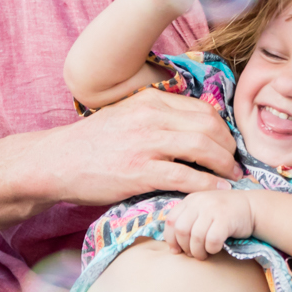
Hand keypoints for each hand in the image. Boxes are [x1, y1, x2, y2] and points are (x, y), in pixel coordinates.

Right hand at [36, 88, 240, 204]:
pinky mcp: (140, 171)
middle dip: (230, 147)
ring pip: (203, 147)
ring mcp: (146, 144)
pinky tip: (218, 191)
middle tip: (235, 164)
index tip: (228, 145)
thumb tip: (192, 129)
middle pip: (209, 125)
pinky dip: (208, 184)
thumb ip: (157, 118)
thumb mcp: (126, 116)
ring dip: (225, 165)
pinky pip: (186, 176)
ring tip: (232, 178)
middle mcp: (151, 117)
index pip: (202, 108)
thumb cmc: (92, 144)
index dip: (222, 129)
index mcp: (150, 100)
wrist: (56, 161)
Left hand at [164, 188, 255, 258]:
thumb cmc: (226, 214)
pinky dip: (212, 249)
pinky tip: (216, 249)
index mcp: (191, 200)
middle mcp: (200, 201)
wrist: (253, 207)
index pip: (170, 220)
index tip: (176, 250)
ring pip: (195, 237)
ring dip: (198, 251)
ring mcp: (213, 209)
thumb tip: (173, 245)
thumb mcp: (204, 211)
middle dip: (184, 247)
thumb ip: (188, 220)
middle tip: (192, 254)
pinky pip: (211, 240)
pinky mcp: (225, 218)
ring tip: (204, 254)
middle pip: (181, 230)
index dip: (170, 238)